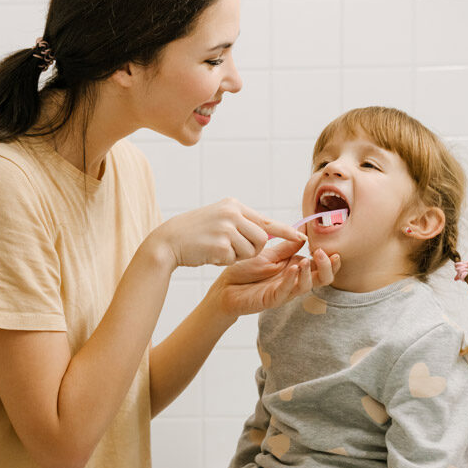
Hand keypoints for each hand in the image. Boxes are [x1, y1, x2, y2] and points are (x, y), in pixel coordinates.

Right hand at [149, 199, 304, 270]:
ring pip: (251, 251)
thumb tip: (266, 232)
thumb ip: (240, 222)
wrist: (167, 241)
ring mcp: (226, 227)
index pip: (266, 220)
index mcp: (233, 205)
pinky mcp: (220, 244)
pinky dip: (224, 261)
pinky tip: (209, 254)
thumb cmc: (193, 233)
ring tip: (217, 249)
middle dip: (252, 250)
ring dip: (237, 256)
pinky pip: (234, 259)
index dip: (285, 231)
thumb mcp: (218, 218)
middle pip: (262, 239)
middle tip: (230, 249)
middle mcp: (232, 213)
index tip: (301, 238)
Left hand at [210, 238, 340, 318]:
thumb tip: (305, 232)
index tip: (331, 247)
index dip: (330, 258)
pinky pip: (287, 291)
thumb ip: (288, 246)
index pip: (321, 266)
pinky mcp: (273, 299)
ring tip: (306, 259)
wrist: (225, 286)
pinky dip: (292, 279)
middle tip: (323, 253)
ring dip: (309, 272)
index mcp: (297, 268)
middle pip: (322, 279)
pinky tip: (294, 268)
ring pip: (307, 286)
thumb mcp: (269, 254)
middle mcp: (295, 280)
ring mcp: (285, 291)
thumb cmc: (246, 270)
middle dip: (327, 267)